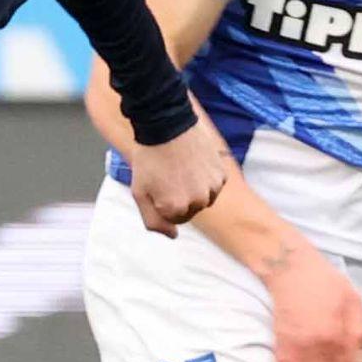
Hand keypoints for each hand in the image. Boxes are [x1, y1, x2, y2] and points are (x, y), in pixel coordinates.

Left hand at [127, 116, 228, 237]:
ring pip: (203, 200)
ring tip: (182, 170)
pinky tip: (194, 164)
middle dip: (180, 198)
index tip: (158, 185)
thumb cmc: (149, 159)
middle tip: (170, 176)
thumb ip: (153, 221)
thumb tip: (173, 236)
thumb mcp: (140, 193)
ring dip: (194, 190)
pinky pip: (214, 187)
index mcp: (176, 208)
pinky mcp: (221, 175)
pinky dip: (206, 180)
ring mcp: (212, 189)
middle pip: (190, 211)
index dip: (163, 203)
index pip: (173, 220)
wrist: (167, 125)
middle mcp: (197, 202)